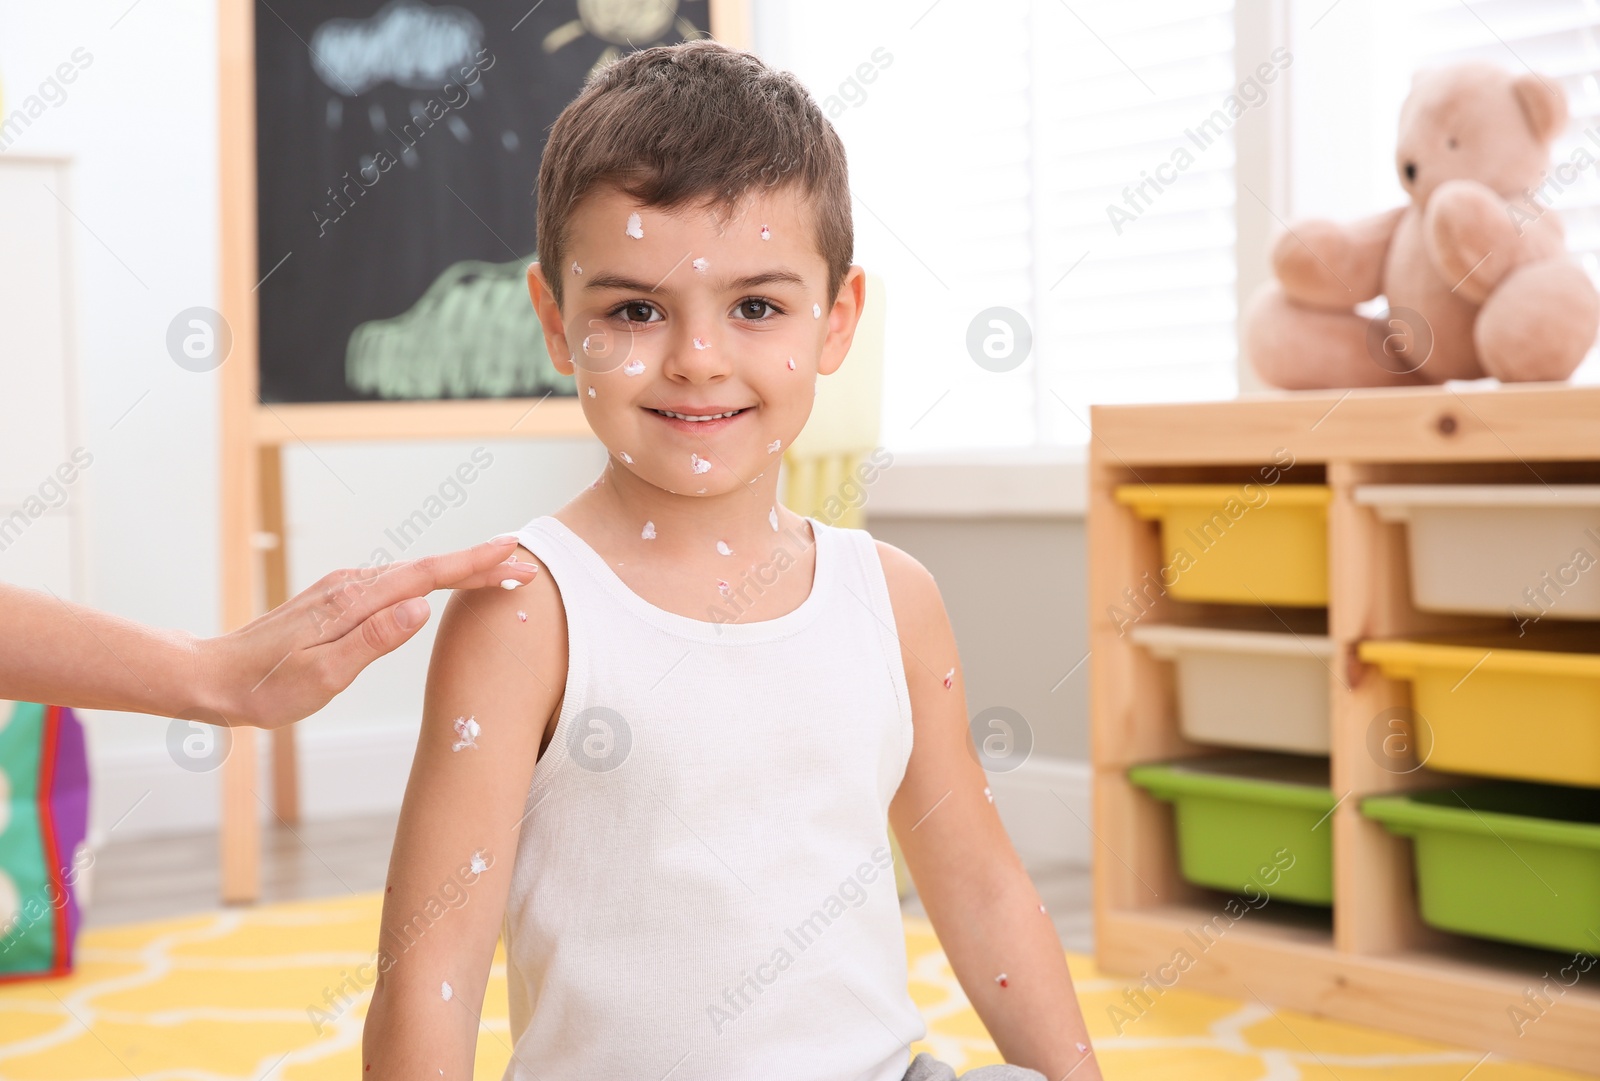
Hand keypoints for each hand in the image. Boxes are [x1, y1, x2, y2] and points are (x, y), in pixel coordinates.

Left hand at [196, 536, 538, 728]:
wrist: (212, 677)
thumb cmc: (265, 688)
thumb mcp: (323, 675)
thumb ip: (374, 639)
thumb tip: (421, 607)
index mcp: (353, 602)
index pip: (427, 576)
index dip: (474, 565)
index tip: (514, 554)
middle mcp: (351, 586)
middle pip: (427, 569)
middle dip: (478, 564)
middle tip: (524, 565)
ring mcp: (343, 591)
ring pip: (412, 575)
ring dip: (456, 571)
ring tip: (497, 571)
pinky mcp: (337, 601)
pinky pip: (394, 584)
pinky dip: (428, 581)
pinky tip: (440, 586)